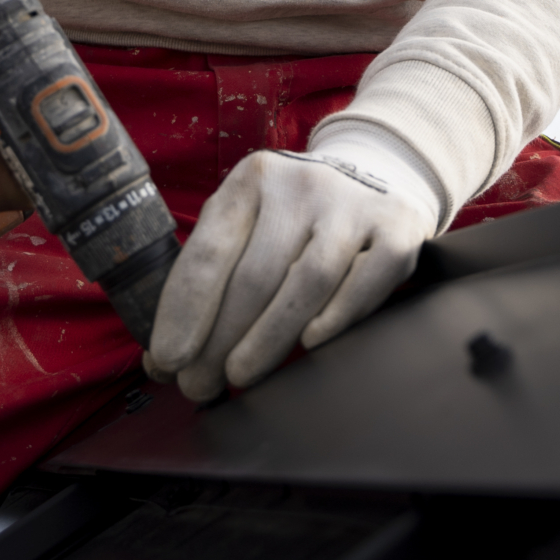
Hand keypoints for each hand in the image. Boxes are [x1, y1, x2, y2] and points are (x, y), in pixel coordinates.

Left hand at [144, 139, 438, 400]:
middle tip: (198, 385)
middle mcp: (302, 184)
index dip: (184, 310)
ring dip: (268, 339)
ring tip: (240, 376)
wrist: (379, 174)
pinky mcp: (397, 226)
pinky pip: (363, 281)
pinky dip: (335, 317)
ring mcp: (353, 203)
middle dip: (219, 340)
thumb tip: (163, 358)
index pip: (210, 252)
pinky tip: (308, 345)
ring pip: (305, 282)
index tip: (168, 359)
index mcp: (252, 180)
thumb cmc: (296, 219)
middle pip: (254, 275)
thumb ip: (212, 275)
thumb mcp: (250, 221)